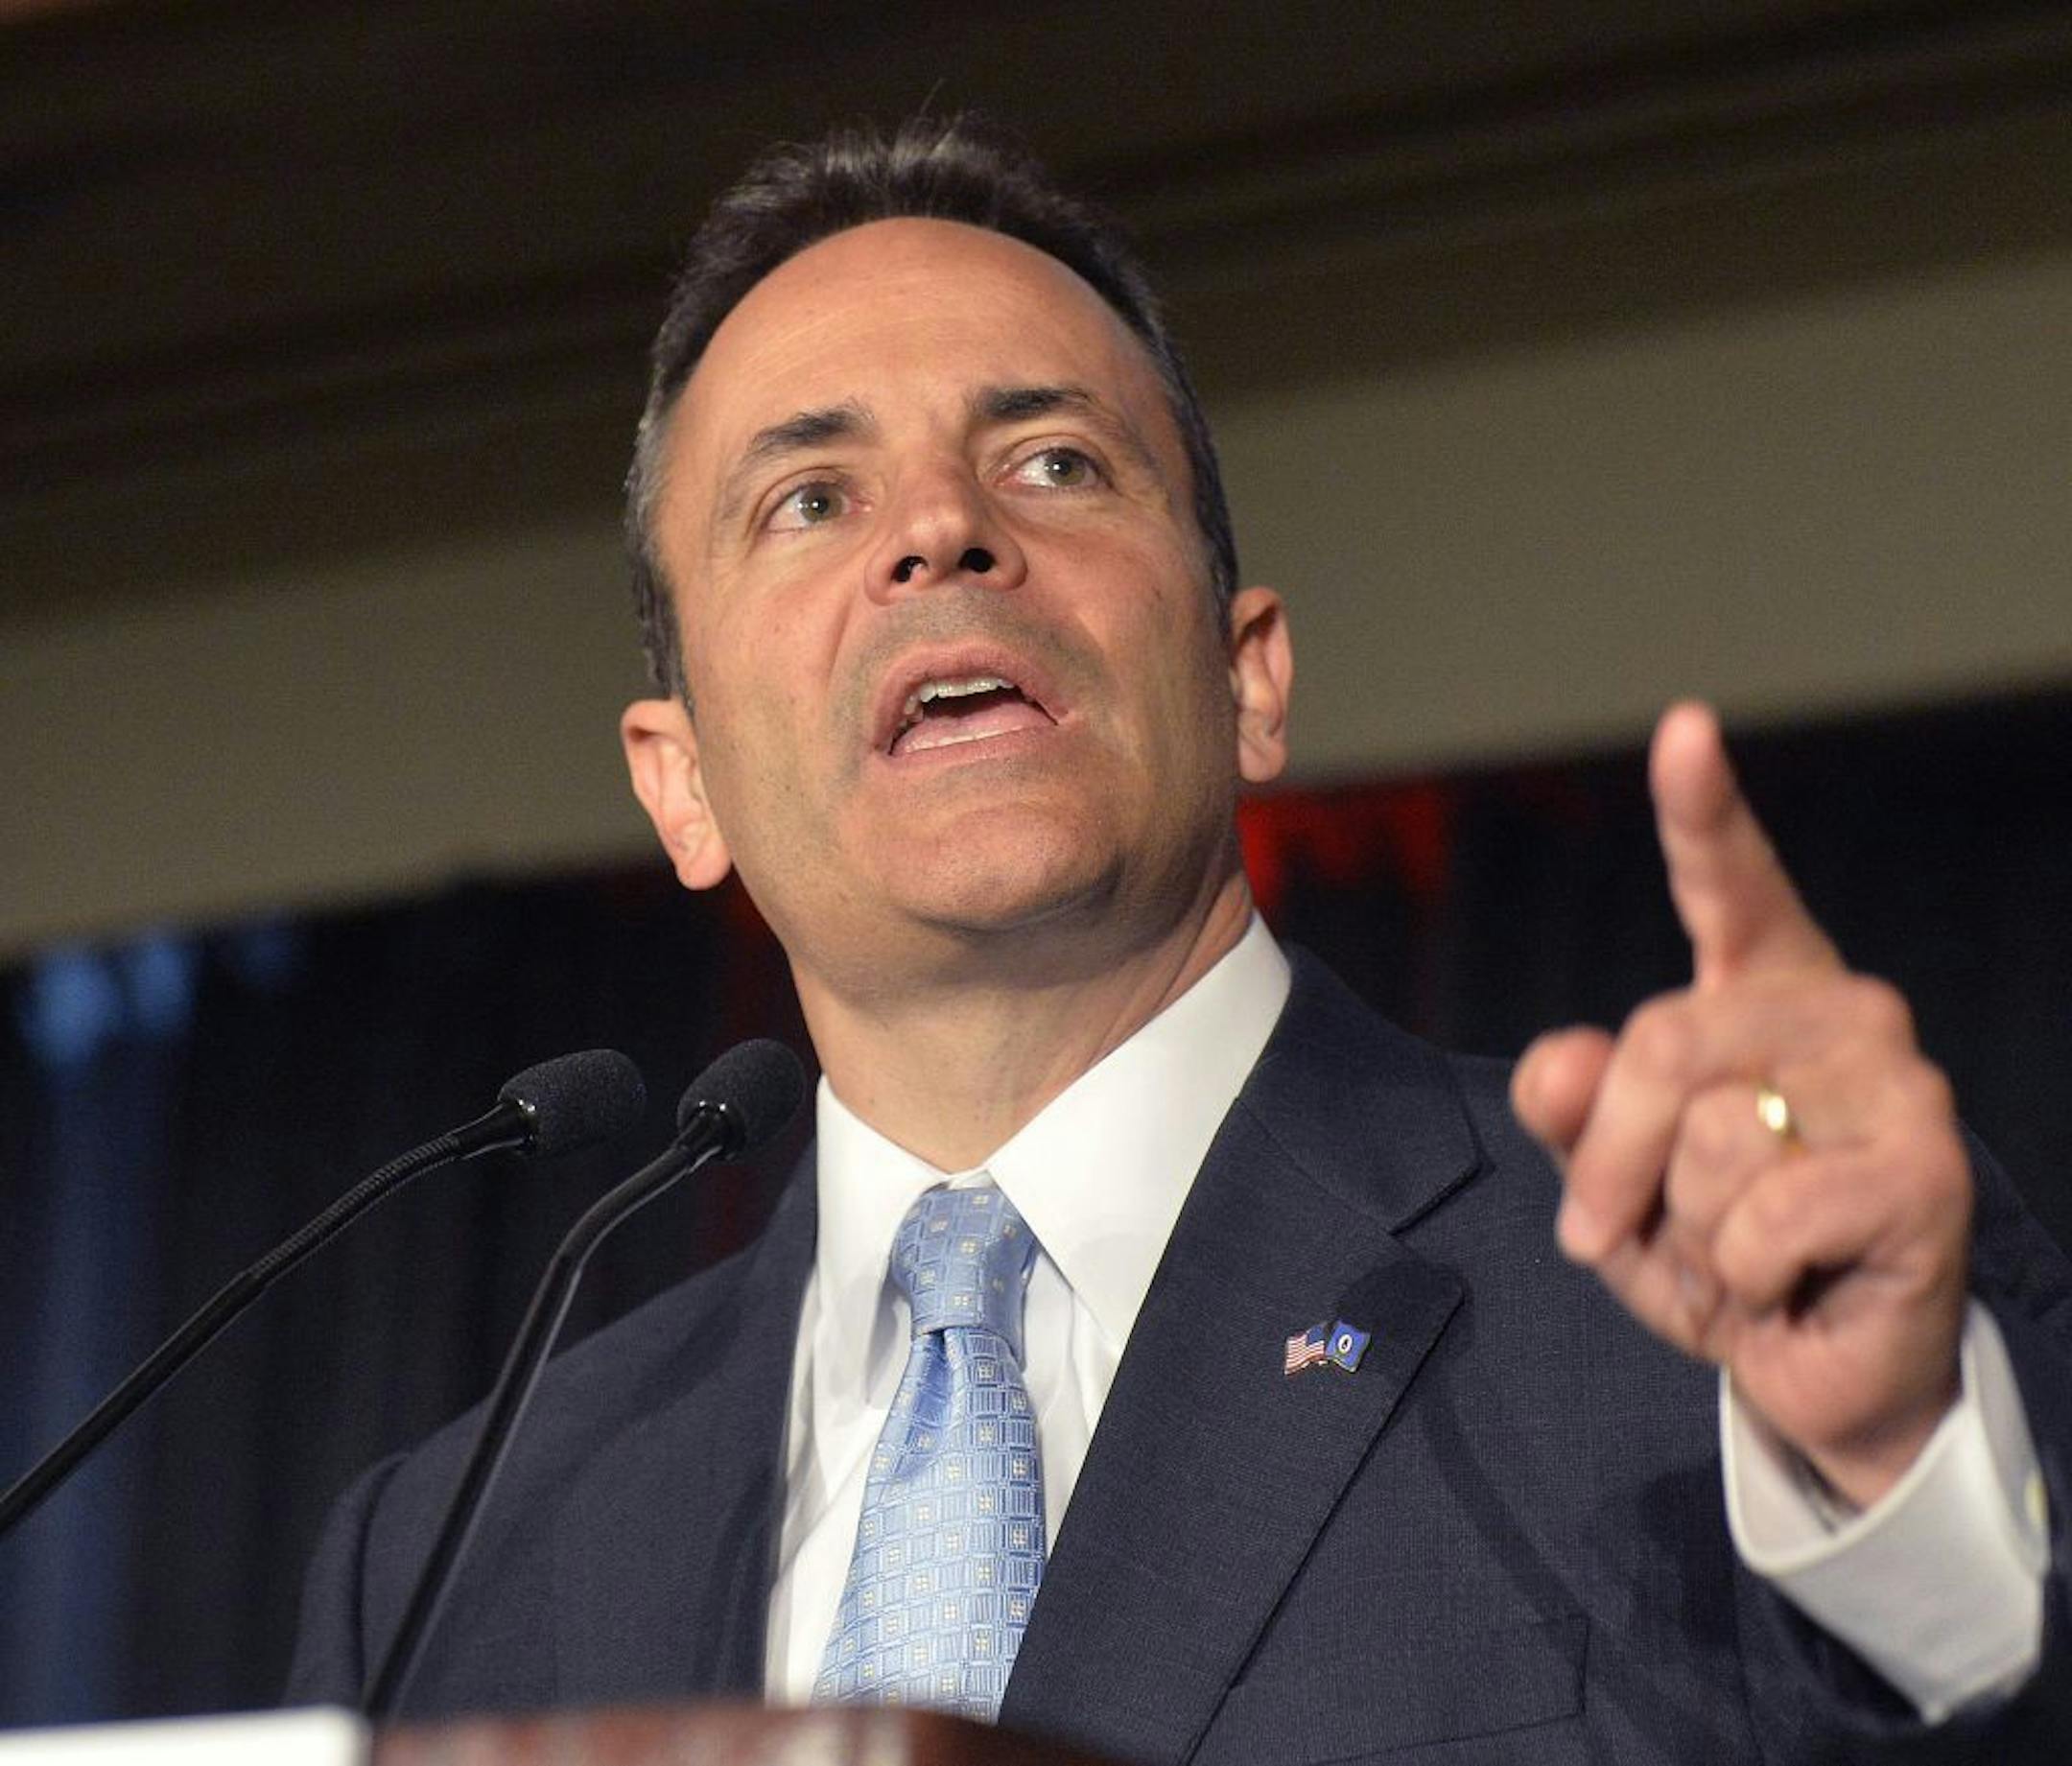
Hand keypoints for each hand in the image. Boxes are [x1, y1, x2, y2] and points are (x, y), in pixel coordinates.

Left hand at [1512, 703, 1971, 1507]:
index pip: (1732, 882)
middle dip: (1610, 1159)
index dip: (1702, 807)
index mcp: (1763, 988)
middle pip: (1662, 1040)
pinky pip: (1759, 1218)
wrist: (1809, 1366)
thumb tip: (1562, 1059)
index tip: (1683, 729)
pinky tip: (1786, 1287)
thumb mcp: (1610, 1178)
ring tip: (1735, 1257)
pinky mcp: (1924, 1173)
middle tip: (1609, 1229)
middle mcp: (1842, 1012)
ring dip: (1685, 1231)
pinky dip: (1738, 1279)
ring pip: (1707, 1137)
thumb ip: (1572, 1107)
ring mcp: (1897, 1084)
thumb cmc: (1711, 1247)